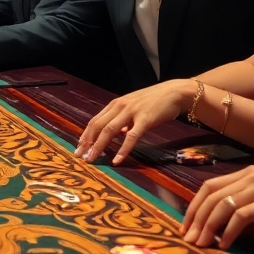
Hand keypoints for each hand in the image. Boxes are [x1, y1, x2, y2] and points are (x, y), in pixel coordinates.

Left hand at [76, 79, 195, 165]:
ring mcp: (132, 112)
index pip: (95, 121)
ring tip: (92, 158)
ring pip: (109, 130)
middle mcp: (120, 107)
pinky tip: (117, 160)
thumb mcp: (133, 108)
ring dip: (99, 146)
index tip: (79, 147)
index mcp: (115, 104)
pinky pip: (131, 137)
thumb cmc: (154, 101)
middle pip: (98, 126)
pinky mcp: (145, 120)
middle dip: (87, 142)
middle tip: (80, 156)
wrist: (174, 92)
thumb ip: (122, 119)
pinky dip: (122, 149)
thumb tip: (114, 134)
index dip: (85, 135)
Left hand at [180, 167, 253, 249]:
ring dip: (207, 226)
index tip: (186, 226)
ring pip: (221, 205)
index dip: (193, 206)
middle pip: (210, 195)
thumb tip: (224, 232)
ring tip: (200, 245)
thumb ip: (249, 215)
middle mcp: (251, 176)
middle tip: (187, 239)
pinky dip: (228, 232)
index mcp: (249, 173)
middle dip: (194, 218)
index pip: (209, 186)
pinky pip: (241, 216)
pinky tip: (224, 245)